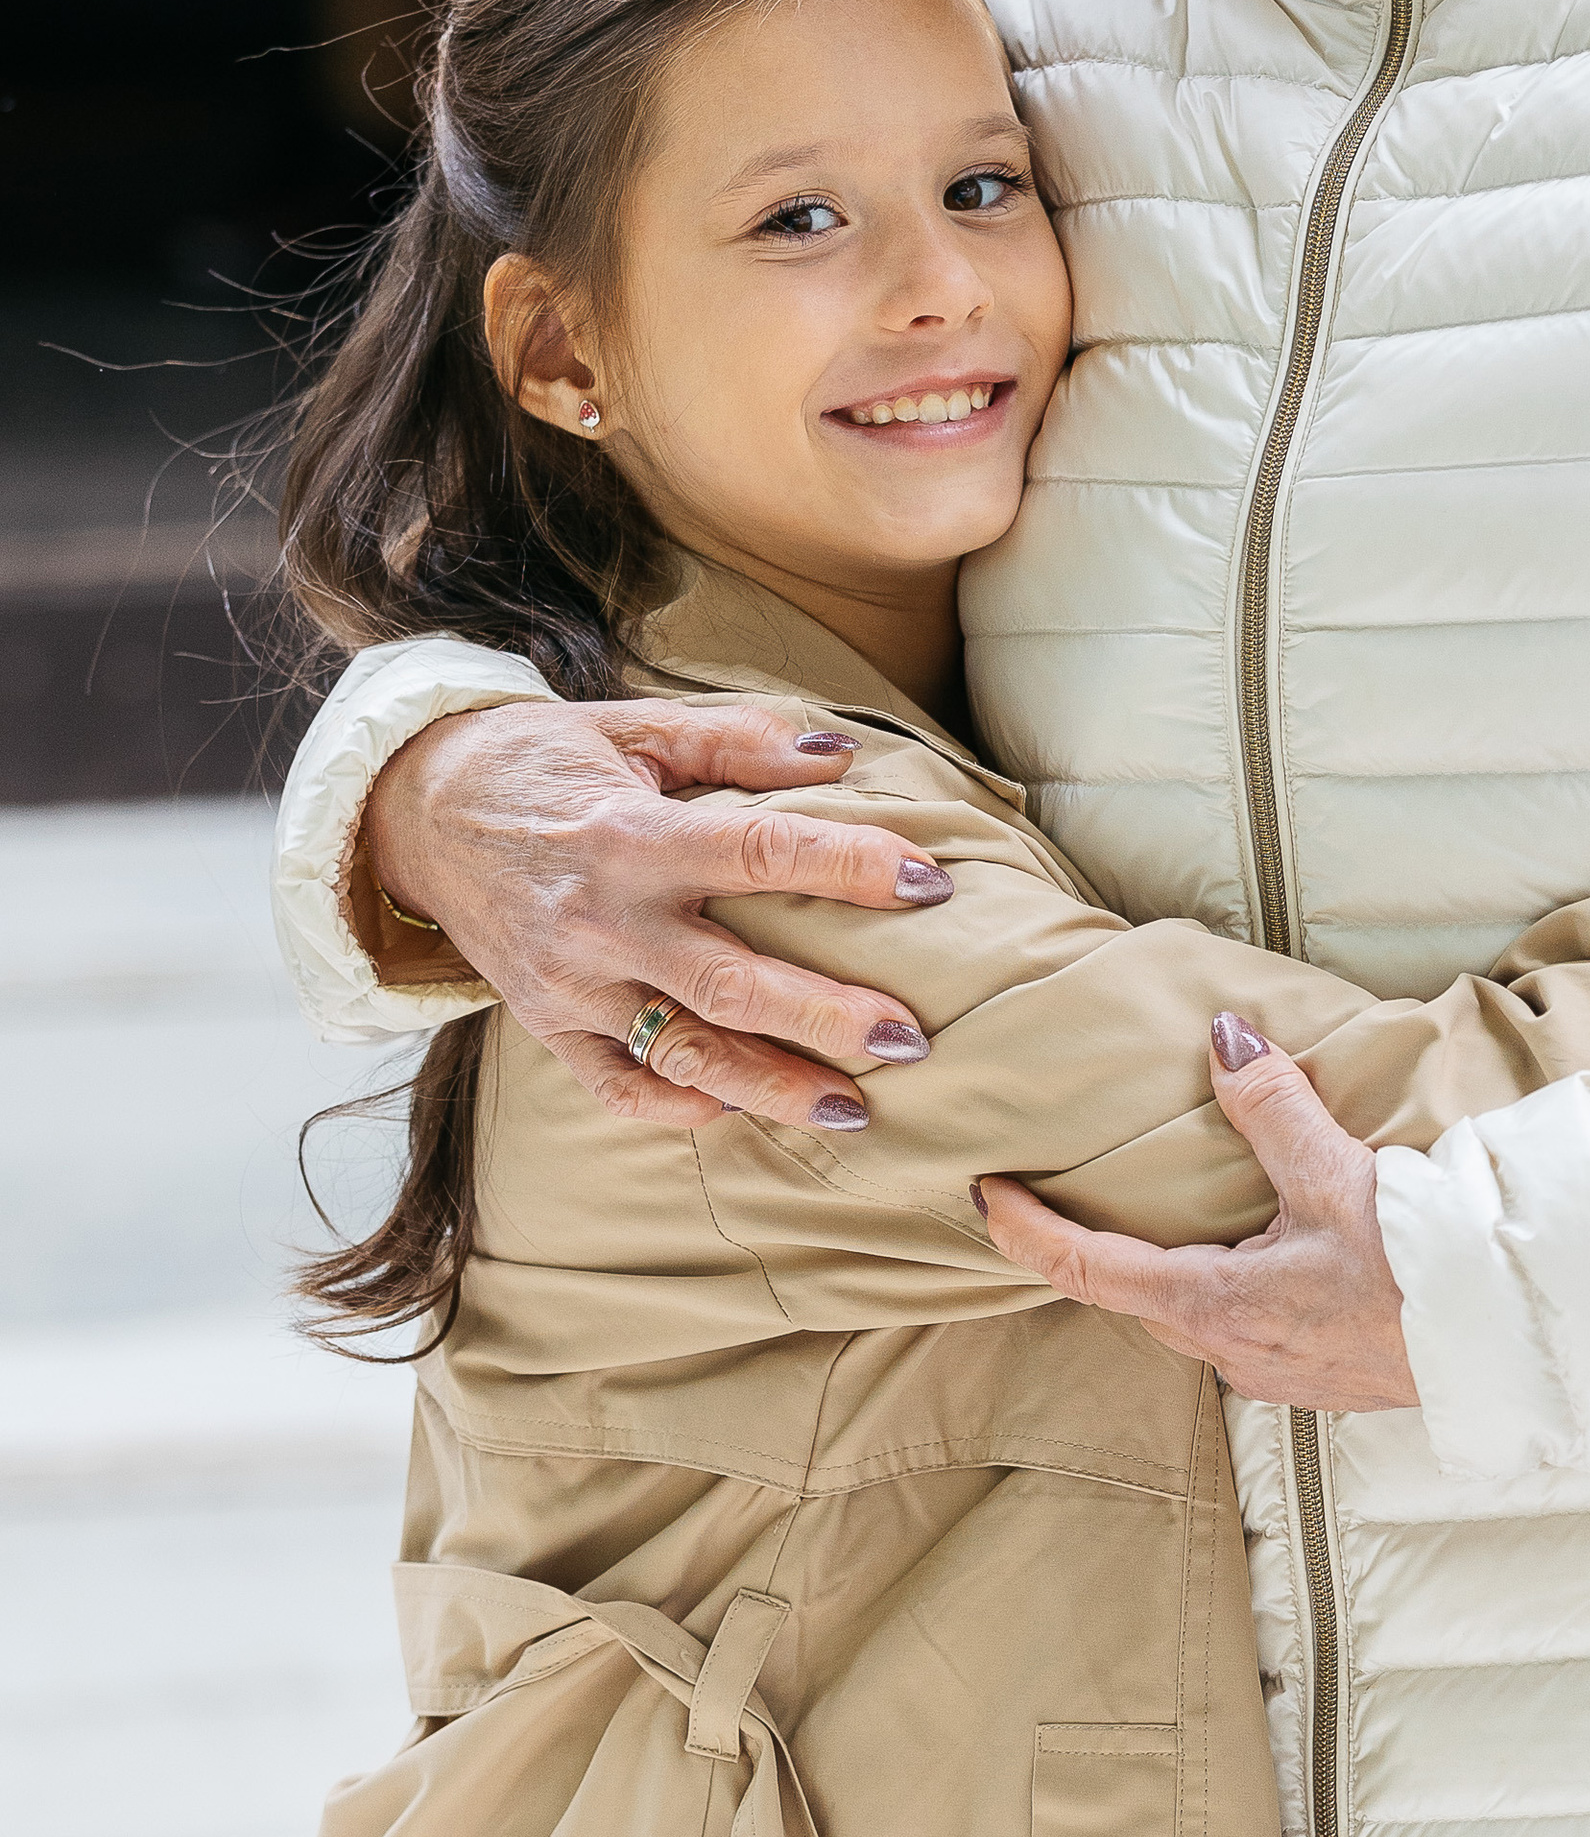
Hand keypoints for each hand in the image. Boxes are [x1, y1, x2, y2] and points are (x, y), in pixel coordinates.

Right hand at [364, 699, 951, 1127]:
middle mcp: (602, 920)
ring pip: (687, 1052)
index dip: (848, 869)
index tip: (929, 883)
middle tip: (912, 1037)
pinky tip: (740, 1109)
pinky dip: (681, 1105)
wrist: (414, 813)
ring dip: (774, 1086)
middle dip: (828, 1017)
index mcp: (631, 834)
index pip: (759, 853)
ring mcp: (571, 985)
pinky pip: (619, 1086)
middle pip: (732, 983)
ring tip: (855, 1109)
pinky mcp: (545, 1025)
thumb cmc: (542, 763)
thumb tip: (841, 755)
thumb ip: (737, 739)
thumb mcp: (634, 727)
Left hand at [976, 1021, 1420, 1410]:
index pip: (1088, 1271)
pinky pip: (1243, 1330)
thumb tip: (1221, 1037)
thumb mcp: (1340, 1175)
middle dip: (1094, 1249)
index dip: (1028, 1232)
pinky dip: (1224, 1287)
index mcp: (1216, 1307)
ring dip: (1168, 1269)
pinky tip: (1258, 1257)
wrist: (1515, 1340)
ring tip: (1163, 1214)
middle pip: (1135, 1297)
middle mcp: (1234, 1354)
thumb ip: (1271, 1105)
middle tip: (1057, 1194)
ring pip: (1191, 1316)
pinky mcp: (1319, 1379)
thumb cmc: (1426, 1269)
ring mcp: (1277, 1374)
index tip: (986, 1195)